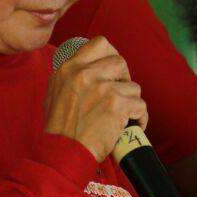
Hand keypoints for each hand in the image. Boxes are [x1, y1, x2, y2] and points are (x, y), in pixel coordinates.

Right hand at [44, 36, 147, 161]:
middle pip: (120, 62)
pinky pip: (140, 106)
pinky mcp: (116, 105)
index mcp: (70, 68)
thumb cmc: (60, 129)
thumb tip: (92, 68)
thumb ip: (73, 77)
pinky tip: (132, 126)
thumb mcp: (56, 93)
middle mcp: (85, 74)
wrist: (63, 152)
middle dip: (124, 79)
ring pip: (133, 86)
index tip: (114, 70)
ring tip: (122, 116)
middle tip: (120, 96)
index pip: (99, 44)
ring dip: (131, 102)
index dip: (112, 55)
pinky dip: (139, 118)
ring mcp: (102, 88)